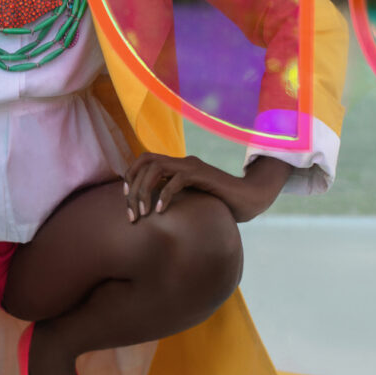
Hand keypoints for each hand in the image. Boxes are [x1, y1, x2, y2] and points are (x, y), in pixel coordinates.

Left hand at [123, 153, 292, 223]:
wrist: (249, 199)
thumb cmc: (220, 203)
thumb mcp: (190, 198)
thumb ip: (173, 196)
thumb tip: (150, 209)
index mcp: (177, 164)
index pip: (144, 160)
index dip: (130, 176)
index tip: (126, 199)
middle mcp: (182, 161)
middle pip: (145, 163)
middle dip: (133, 188)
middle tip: (131, 214)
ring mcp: (191, 166)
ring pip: (156, 168)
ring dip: (144, 191)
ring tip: (143, 214)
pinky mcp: (201, 175)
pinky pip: (176, 180)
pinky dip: (164, 195)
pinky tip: (160, 212)